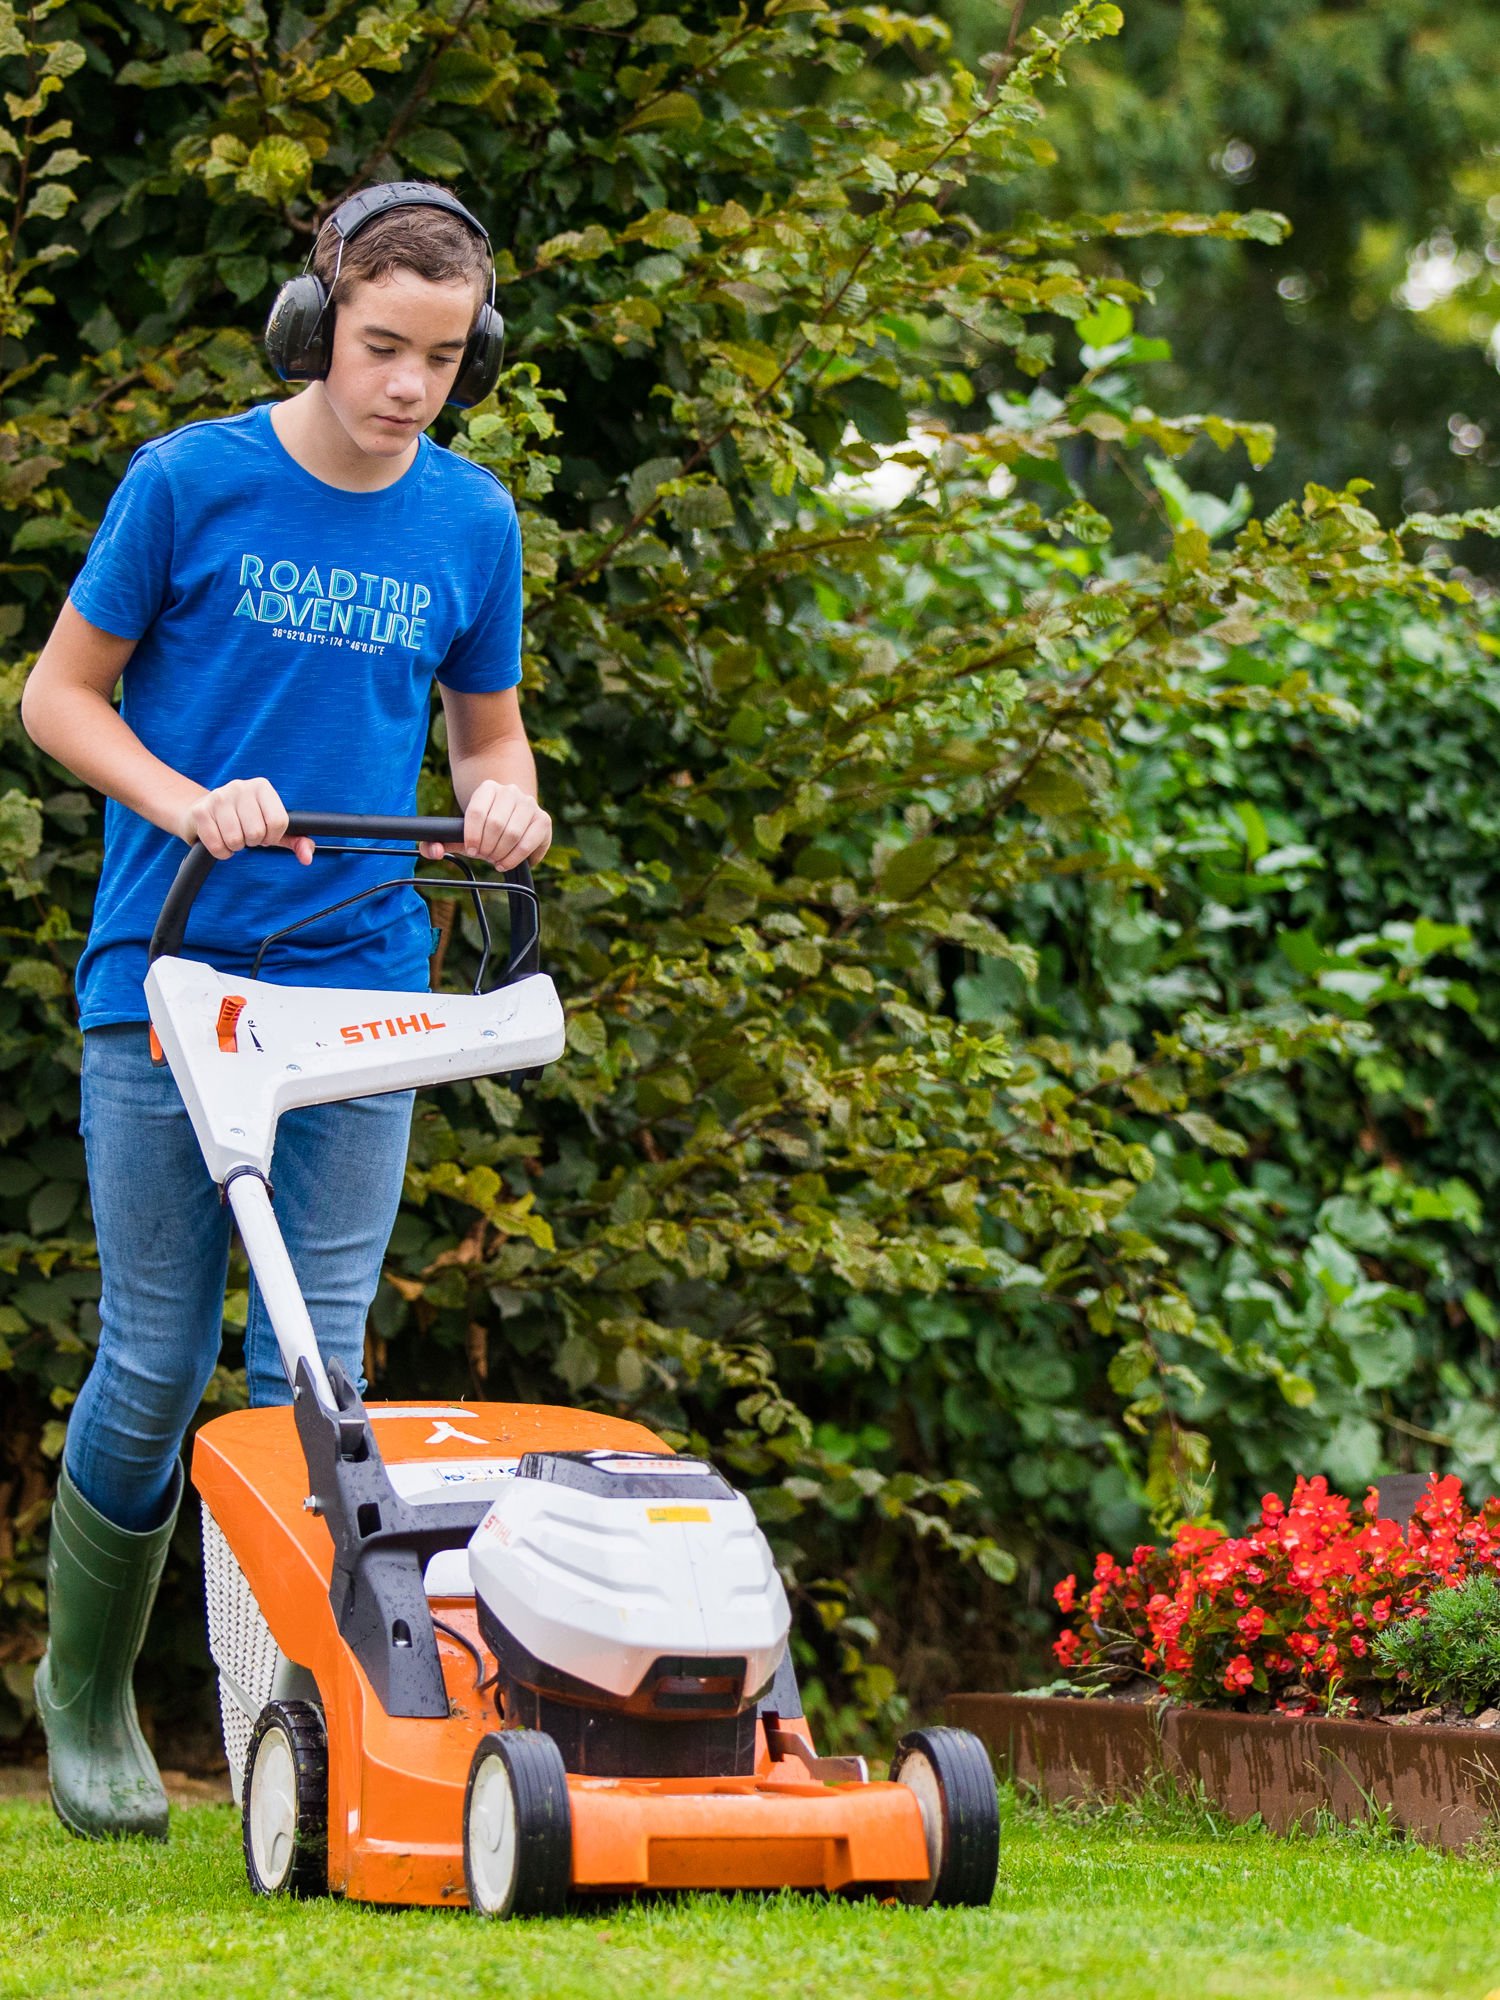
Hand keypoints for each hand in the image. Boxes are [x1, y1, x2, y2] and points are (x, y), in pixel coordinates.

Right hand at [179, 777, 313, 863]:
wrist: (203, 812)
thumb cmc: (243, 820)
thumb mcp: (272, 829)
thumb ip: (296, 841)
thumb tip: (308, 857)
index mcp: (262, 787)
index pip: (278, 821)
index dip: (272, 837)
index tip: (265, 834)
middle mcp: (241, 787)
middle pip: (257, 832)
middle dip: (252, 842)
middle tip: (245, 834)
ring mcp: (219, 797)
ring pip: (236, 840)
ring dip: (236, 846)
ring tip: (233, 835)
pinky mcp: (201, 811)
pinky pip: (217, 846)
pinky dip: (221, 851)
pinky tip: (220, 840)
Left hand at [420, 781, 551, 871]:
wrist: (510, 813)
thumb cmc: (482, 826)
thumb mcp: (460, 830)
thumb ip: (439, 840)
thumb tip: (432, 851)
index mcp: (487, 788)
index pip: (477, 812)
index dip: (472, 836)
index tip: (471, 850)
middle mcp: (510, 792)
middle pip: (496, 825)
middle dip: (487, 848)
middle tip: (484, 856)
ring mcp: (529, 804)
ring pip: (513, 834)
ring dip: (501, 854)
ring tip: (495, 860)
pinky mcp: (543, 820)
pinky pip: (530, 842)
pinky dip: (517, 857)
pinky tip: (508, 861)